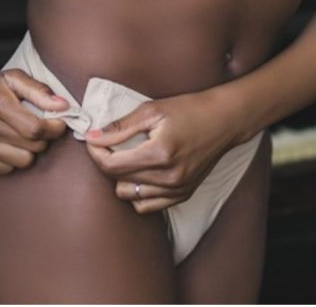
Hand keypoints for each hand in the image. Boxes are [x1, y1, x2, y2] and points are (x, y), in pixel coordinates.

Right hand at [0, 67, 70, 174]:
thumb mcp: (12, 78)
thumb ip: (39, 90)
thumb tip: (63, 105)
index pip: (34, 127)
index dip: (53, 128)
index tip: (59, 124)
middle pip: (30, 146)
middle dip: (43, 139)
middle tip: (40, 128)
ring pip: (21, 161)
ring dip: (28, 151)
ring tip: (21, 136)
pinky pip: (5, 170)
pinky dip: (11, 159)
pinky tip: (6, 144)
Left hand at [84, 87, 234, 212]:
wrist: (223, 121)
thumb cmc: (189, 109)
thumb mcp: (153, 110)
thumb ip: (121, 126)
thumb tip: (93, 137)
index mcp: (159, 154)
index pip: (112, 165)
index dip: (95, 152)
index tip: (91, 139)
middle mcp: (168, 178)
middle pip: (118, 181)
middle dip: (106, 162)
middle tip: (107, 143)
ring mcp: (177, 190)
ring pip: (130, 196)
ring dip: (121, 178)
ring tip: (126, 157)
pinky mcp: (183, 195)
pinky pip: (147, 205)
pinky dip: (138, 191)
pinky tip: (140, 172)